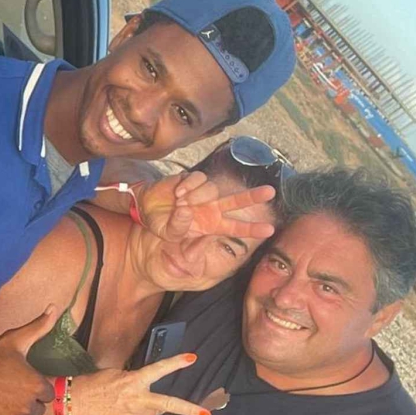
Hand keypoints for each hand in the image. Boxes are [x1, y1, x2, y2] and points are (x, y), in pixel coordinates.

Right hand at [0, 307, 60, 414]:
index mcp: (36, 384)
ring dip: (20, 413)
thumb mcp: (15, 340)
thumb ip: (39, 327)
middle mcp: (29, 405)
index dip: (34, 384)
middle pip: (38, 407)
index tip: (19, 377)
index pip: (46, 390)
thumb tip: (54, 307)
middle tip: (8, 387)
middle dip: (27, 399)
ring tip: (2, 398)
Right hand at [65, 354, 210, 414]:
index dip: (176, 364)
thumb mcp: (115, 375)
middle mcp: (137, 399)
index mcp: (133, 381)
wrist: (73, 403)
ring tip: (131, 402)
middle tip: (207, 414)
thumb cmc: (92, 384)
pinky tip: (126, 413)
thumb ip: (134, 381)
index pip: (158, 370)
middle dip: (190, 410)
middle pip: (168, 404)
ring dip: (151, 408)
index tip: (192, 359)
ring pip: (155, 413)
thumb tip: (147, 390)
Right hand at [137, 172, 274, 242]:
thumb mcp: (168, 235)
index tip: (269, 230)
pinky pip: (198, 179)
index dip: (252, 229)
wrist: (145, 208)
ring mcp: (202, 193)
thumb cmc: (160, 225)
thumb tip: (186, 210)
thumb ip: (178, 229)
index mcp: (211, 225)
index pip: (235, 227)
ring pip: (213, 189)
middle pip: (236, 201)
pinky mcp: (191, 180)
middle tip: (270, 192)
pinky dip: (189, 186)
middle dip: (253, 197)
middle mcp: (211, 208)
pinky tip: (178, 192)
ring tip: (180, 201)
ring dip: (198, 196)